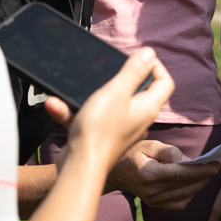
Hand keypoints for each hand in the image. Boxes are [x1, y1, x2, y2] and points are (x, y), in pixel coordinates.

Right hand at [46, 48, 173, 171]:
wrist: (79, 166)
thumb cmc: (99, 131)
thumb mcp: (116, 92)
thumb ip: (134, 72)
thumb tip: (150, 54)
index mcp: (147, 108)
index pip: (164, 82)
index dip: (155, 66)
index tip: (138, 57)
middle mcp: (138, 119)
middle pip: (138, 91)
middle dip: (122, 76)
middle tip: (108, 69)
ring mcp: (121, 129)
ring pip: (110, 103)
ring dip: (92, 93)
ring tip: (77, 87)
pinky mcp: (103, 136)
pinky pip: (91, 117)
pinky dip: (76, 110)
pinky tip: (56, 105)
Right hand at [107, 141, 220, 209]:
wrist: (115, 172)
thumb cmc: (132, 153)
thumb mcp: (148, 144)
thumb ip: (169, 152)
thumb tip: (188, 160)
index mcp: (149, 173)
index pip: (181, 174)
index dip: (201, 170)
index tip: (215, 165)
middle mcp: (151, 190)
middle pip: (185, 185)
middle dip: (204, 176)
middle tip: (215, 166)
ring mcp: (153, 200)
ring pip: (185, 195)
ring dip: (199, 185)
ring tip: (205, 173)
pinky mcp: (155, 205)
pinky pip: (179, 204)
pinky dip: (190, 194)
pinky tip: (192, 183)